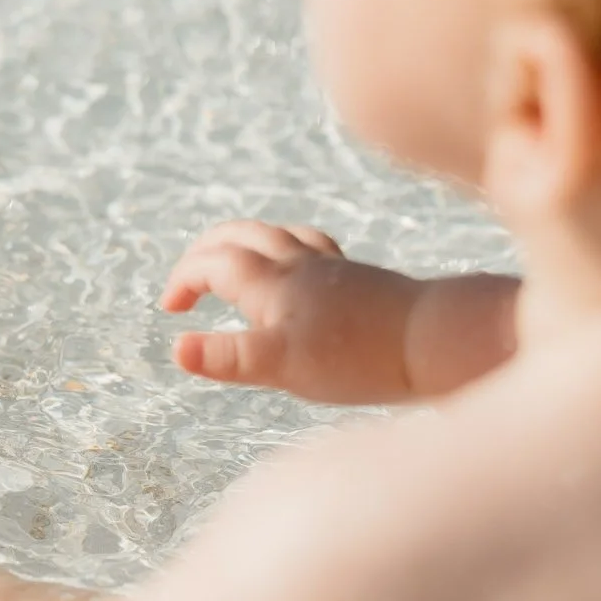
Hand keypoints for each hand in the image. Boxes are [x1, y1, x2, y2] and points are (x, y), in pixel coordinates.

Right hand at [162, 222, 412, 403]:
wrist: (429, 340)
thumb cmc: (355, 358)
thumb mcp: (280, 365)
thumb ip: (227, 357)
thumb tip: (177, 350)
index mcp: (271, 283)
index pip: (212, 264)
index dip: (184, 280)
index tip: (171, 312)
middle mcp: (297, 264)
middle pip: (238, 235)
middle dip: (204, 252)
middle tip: (187, 285)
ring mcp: (329, 266)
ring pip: (274, 234)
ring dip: (241, 244)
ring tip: (232, 270)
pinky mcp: (355, 276)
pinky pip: (310, 244)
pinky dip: (286, 247)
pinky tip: (296, 268)